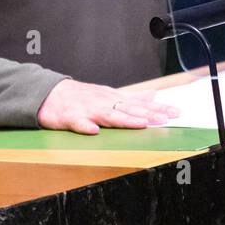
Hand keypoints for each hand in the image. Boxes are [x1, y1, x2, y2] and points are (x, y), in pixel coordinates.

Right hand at [37, 79, 179, 134]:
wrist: (48, 93)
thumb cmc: (81, 96)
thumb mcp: (109, 94)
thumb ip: (131, 97)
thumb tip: (154, 95)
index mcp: (113, 98)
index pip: (140, 103)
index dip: (158, 108)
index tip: (176, 113)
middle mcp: (103, 102)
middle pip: (129, 108)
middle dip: (148, 113)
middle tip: (166, 118)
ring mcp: (87, 109)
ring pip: (107, 115)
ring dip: (124, 119)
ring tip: (140, 123)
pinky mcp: (69, 117)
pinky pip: (77, 123)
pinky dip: (85, 127)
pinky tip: (93, 131)